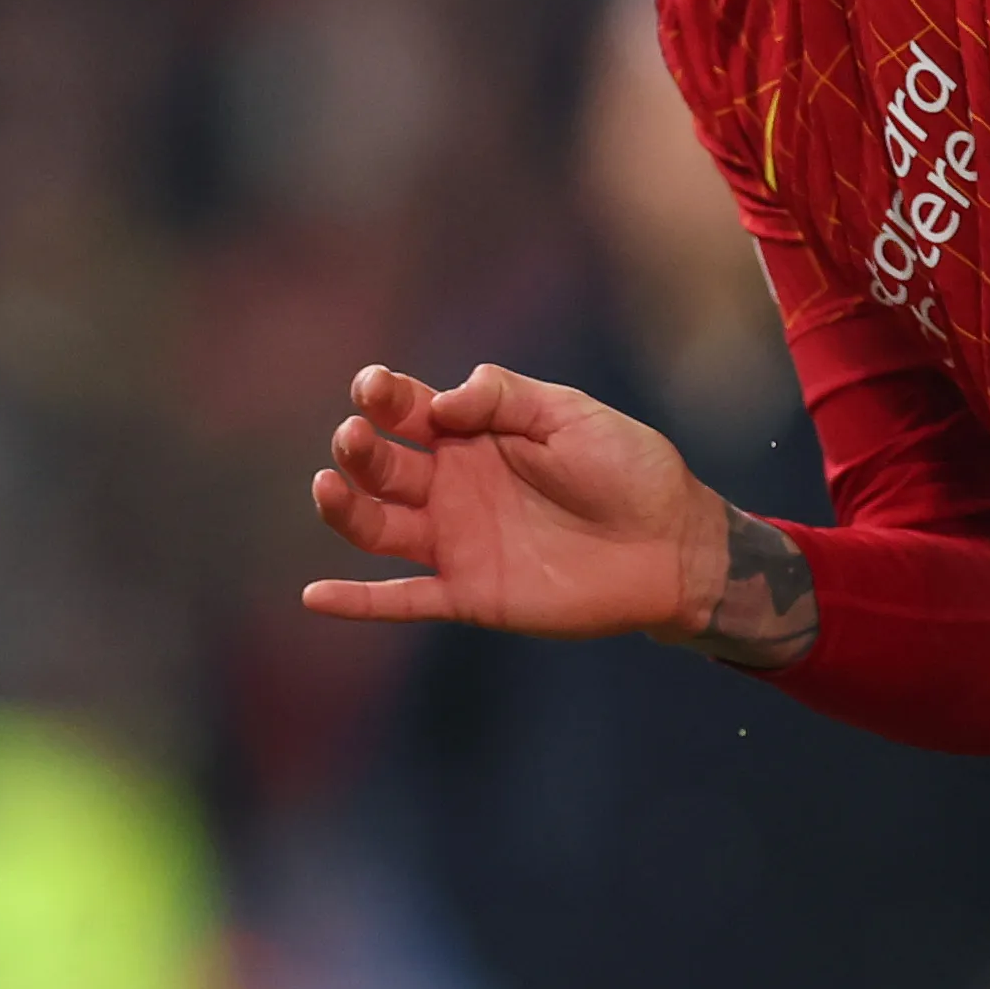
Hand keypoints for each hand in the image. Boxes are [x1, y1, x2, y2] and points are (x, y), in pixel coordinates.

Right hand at [302, 362, 816, 665]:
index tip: (373, 386)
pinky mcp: (471, 593)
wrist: (673, 543)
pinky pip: (405, 599)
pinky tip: (316, 596)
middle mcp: (453, 486)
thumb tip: (441, 399)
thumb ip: (506, 399)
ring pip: (379, 527)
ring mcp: (457, 541)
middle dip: (360, 449)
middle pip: (383, 467)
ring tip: (326, 485)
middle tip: (353, 435)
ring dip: (345, 509)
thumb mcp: (572, 416)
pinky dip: (360, 601)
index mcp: (473, 435)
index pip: (407, 412)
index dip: (383, 397)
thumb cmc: (629, 469)